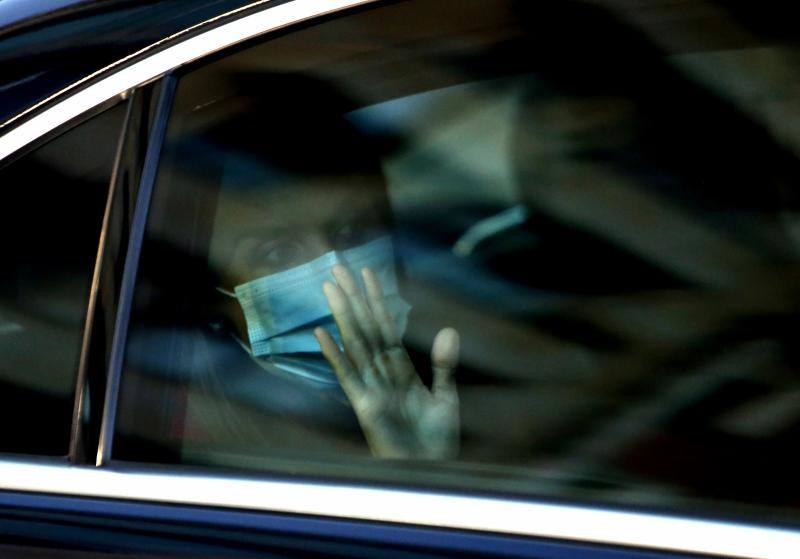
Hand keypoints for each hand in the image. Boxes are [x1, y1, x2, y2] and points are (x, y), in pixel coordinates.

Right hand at [314, 264, 459, 458]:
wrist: (429, 473)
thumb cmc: (434, 441)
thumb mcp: (445, 399)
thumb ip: (443, 366)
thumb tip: (448, 330)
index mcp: (400, 369)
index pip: (386, 326)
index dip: (377, 299)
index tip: (368, 272)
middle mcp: (381, 373)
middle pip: (365, 327)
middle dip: (353, 297)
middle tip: (338, 266)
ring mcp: (370, 388)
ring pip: (355, 343)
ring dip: (342, 315)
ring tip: (330, 288)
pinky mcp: (364, 407)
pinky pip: (347, 376)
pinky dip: (335, 355)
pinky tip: (321, 333)